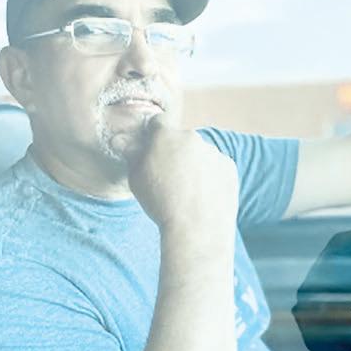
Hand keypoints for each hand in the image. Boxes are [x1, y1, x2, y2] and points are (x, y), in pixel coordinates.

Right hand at [126, 115, 238, 239]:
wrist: (196, 227)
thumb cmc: (161, 204)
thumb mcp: (137, 179)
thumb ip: (132, 155)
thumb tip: (121, 140)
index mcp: (166, 136)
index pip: (158, 122)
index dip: (154, 135)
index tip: (153, 149)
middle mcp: (192, 137)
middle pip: (181, 139)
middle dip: (175, 152)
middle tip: (170, 178)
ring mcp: (213, 151)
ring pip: (200, 153)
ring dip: (194, 164)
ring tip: (188, 192)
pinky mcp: (229, 166)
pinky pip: (216, 167)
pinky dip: (211, 177)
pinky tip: (204, 196)